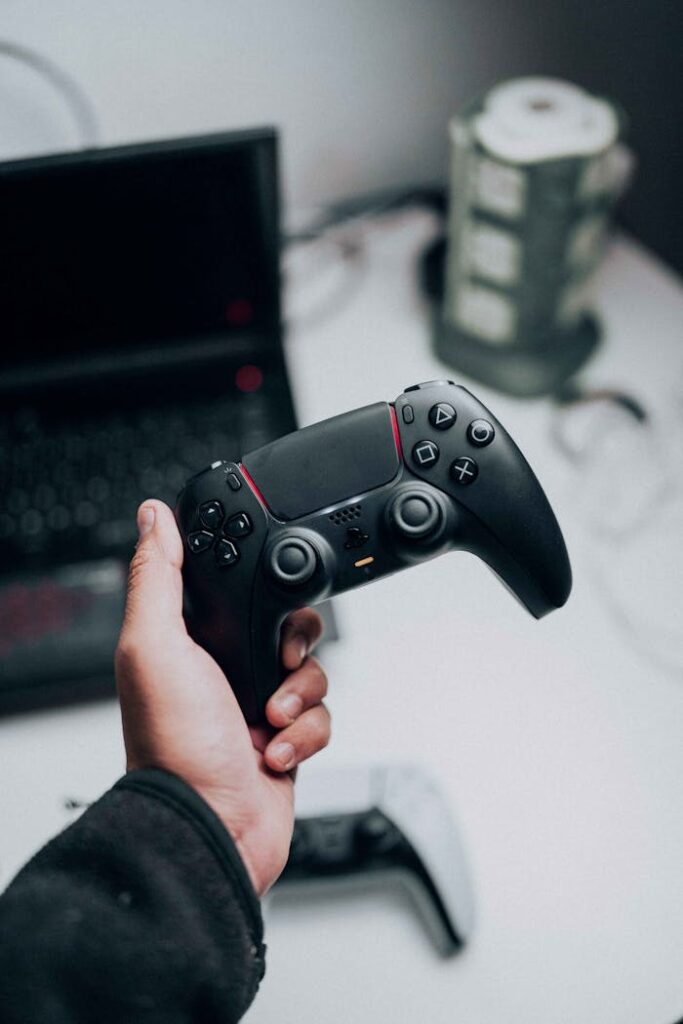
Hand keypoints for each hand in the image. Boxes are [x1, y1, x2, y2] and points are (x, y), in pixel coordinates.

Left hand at [115, 499, 330, 895]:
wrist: (210, 829)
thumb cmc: (174, 748)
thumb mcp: (155, 646)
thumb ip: (156, 576)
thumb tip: (151, 516)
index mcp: (189, 645)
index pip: (236, 593)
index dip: (257, 591)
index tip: (264, 605)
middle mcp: (223, 674)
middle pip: (287, 628)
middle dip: (292, 648)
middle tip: (274, 665)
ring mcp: (255, 709)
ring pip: (311, 673)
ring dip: (298, 698)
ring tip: (268, 721)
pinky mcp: (285, 743)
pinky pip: (321, 718)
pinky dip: (304, 735)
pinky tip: (272, 753)